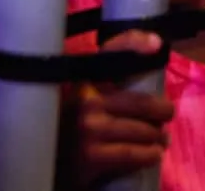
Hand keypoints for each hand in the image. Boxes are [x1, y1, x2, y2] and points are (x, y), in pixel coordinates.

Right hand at [77, 31, 174, 185]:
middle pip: (142, 101)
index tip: (158, 44)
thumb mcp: (82, 96)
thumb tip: (150, 52)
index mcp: (84, 80)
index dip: (136, 42)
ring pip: (142, 130)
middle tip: (167, 116)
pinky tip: (154, 155)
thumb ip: (106, 78)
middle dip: (162, 111)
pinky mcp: (90, 156)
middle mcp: (86, 100)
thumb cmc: (65, 127)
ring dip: (158, 137)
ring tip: (161, 140)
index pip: (112, 50)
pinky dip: (149, 155)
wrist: (37, 162)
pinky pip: (132, 154)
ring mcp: (89, 128)